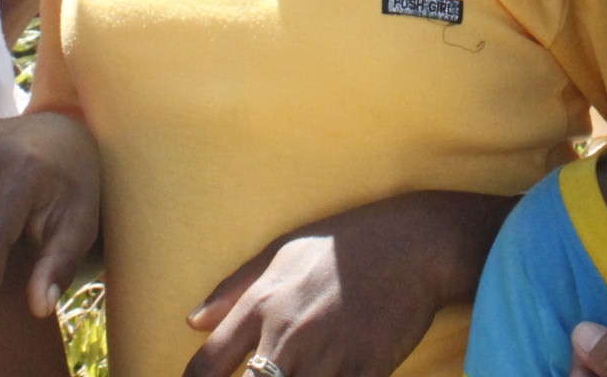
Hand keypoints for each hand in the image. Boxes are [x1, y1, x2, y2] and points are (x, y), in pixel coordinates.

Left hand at [182, 190, 516, 376]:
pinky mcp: (366, 369)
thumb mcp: (283, 252)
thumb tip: (192, 322)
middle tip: (265, 376)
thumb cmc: (345, 244)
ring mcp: (328, 354)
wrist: (414, 243)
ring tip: (299, 375)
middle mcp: (287, 333)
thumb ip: (233, 290)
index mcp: (262, 304)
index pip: (207, 365)